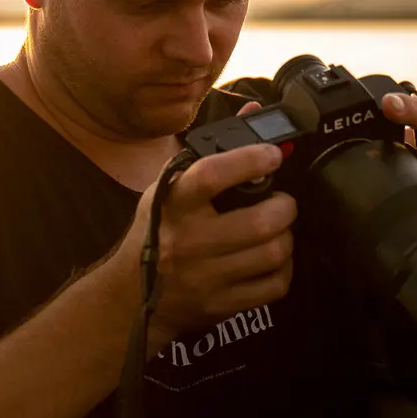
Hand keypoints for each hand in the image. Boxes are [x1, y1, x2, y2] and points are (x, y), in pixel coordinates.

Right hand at [117, 101, 295, 346]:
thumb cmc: (157, 231)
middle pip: (260, 223)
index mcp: (174, 204)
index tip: (273, 154)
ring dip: (285, 238)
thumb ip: (213, 151)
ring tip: (277, 230)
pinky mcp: (220, 305)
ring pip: (272, 254)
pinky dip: (282, 270)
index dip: (250, 160)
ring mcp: (205, 277)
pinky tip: (271, 261)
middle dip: (284, 208)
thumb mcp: (170, 187)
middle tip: (282, 203)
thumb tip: (255, 112)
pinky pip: (273, 286)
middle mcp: (188, 240)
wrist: (131, 296)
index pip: (211, 175)